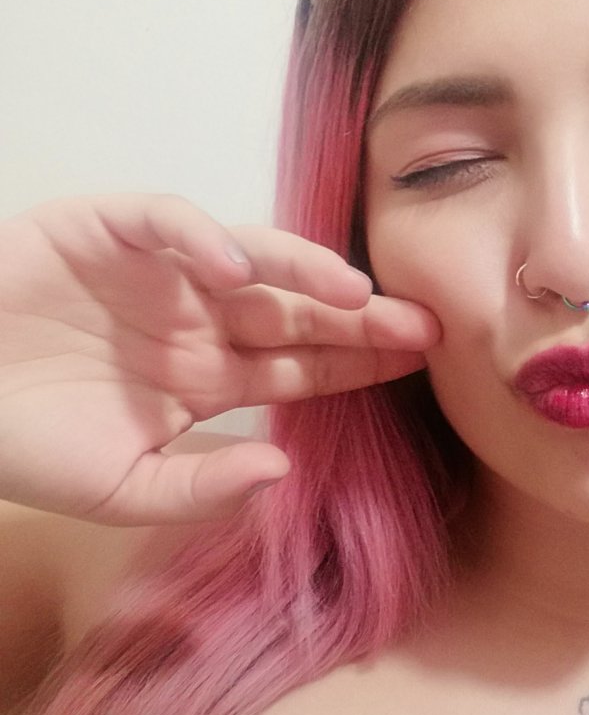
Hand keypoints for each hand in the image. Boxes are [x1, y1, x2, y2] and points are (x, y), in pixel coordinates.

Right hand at [0, 193, 441, 523]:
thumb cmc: (25, 448)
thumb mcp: (122, 491)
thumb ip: (201, 488)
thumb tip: (284, 470)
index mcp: (206, 380)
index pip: (301, 367)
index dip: (358, 363)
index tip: (419, 365)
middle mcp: (196, 321)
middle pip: (294, 312)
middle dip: (357, 319)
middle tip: (423, 323)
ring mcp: (157, 275)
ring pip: (248, 259)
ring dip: (302, 270)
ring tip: (354, 293)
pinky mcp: (106, 232)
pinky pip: (166, 223)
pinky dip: (199, 237)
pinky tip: (230, 269)